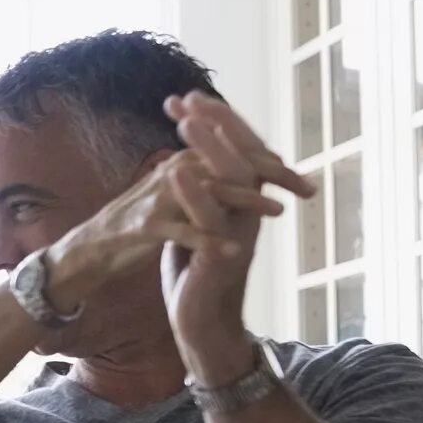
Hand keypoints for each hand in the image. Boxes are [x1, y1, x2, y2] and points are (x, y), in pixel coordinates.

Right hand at [39, 149, 281, 323]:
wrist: (91, 252)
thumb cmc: (136, 228)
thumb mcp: (171, 198)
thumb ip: (200, 182)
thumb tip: (236, 170)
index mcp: (183, 165)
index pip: (234, 154)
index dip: (271, 164)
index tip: (304, 180)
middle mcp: (173, 174)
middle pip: (229, 163)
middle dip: (270, 174)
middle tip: (303, 186)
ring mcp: (159, 200)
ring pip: (208, 193)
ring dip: (244, 201)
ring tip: (275, 212)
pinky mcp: (146, 229)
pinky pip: (182, 233)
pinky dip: (208, 242)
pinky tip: (232, 251)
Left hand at [159, 93, 306, 381]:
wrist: (202, 324)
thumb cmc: (198, 274)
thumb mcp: (197, 224)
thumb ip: (198, 195)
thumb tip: (186, 163)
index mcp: (240, 201)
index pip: (233, 150)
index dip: (214, 122)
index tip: (186, 98)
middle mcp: (247, 212)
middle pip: (242, 155)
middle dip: (217, 124)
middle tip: (190, 98)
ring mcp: (239, 233)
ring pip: (234, 182)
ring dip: (211, 149)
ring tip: (186, 123)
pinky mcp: (224, 256)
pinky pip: (213, 219)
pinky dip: (195, 193)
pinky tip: (175, 171)